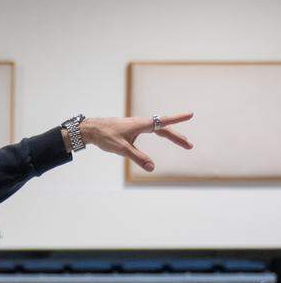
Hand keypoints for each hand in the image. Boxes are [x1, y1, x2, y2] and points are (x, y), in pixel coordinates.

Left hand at [77, 113, 192, 173]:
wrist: (92, 129)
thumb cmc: (106, 137)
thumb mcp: (122, 149)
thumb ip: (138, 158)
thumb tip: (152, 168)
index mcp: (141, 124)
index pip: (163, 122)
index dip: (177, 119)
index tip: (190, 114)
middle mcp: (141, 123)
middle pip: (164, 128)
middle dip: (177, 137)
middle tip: (189, 145)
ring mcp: (137, 125)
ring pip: (158, 129)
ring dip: (171, 135)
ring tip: (182, 142)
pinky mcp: (133, 128)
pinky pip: (152, 129)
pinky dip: (161, 133)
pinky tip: (162, 135)